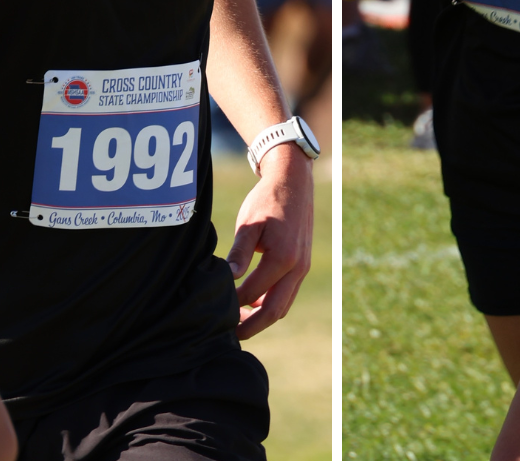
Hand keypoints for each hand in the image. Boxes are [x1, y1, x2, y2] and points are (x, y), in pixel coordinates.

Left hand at [225, 147, 314, 339]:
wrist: (294, 182)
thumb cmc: (267, 200)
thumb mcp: (249, 223)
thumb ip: (240, 252)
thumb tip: (229, 278)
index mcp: (283, 258)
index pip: (254, 294)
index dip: (234, 306)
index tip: (215, 312)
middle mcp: (298, 267)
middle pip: (273, 311)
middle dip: (251, 326)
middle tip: (229, 336)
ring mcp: (303, 268)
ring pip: (283, 306)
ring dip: (262, 318)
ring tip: (238, 322)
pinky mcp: (303, 265)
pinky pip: (288, 294)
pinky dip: (271, 304)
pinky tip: (253, 303)